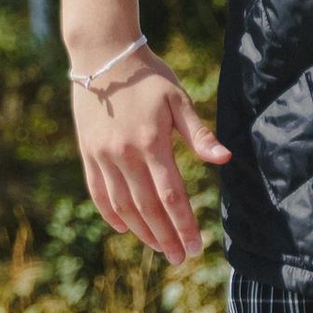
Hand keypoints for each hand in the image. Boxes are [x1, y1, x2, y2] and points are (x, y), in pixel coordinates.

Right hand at [71, 50, 229, 262]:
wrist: (102, 55)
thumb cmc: (148, 76)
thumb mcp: (177, 99)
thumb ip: (199, 133)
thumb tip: (224, 159)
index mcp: (151, 142)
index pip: (171, 196)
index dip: (184, 225)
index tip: (196, 246)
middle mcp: (125, 154)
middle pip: (147, 208)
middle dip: (165, 237)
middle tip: (179, 257)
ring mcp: (103, 156)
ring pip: (122, 205)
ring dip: (141, 231)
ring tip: (158, 248)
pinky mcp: (88, 153)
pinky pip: (99, 192)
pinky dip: (111, 214)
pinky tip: (124, 228)